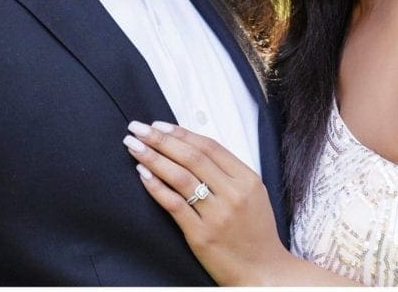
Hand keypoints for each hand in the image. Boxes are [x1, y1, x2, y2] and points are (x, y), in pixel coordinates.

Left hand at [124, 121, 290, 285]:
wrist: (264, 272)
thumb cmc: (256, 233)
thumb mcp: (253, 195)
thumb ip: (228, 173)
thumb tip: (191, 148)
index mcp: (247, 179)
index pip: (209, 147)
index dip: (182, 133)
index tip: (159, 125)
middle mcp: (233, 194)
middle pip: (192, 157)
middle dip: (161, 139)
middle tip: (138, 128)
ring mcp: (217, 215)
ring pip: (180, 177)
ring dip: (153, 158)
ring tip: (134, 146)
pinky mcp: (201, 235)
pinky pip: (174, 204)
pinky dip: (156, 187)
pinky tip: (142, 174)